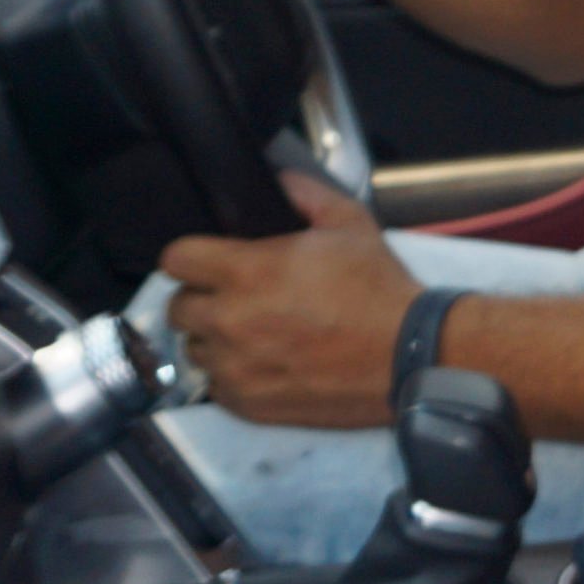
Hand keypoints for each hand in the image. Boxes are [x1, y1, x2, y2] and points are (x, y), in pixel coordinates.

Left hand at [161, 172, 416, 428]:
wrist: (407, 356)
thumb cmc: (378, 288)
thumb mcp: (350, 223)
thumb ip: (305, 194)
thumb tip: (278, 180)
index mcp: (247, 272)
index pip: (176, 259)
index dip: (191, 255)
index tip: (209, 259)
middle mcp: (229, 321)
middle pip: (176, 308)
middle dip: (200, 297)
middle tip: (233, 296)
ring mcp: (235, 367)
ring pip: (194, 348)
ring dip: (214, 338)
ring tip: (249, 333)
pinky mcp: (248, 404)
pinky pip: (215, 385)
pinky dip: (232, 374)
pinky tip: (263, 363)